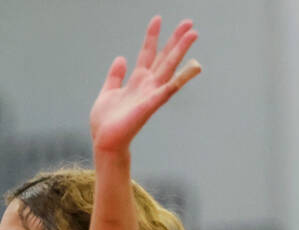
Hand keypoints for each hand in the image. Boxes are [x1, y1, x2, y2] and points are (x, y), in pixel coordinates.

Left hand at [90, 16, 200, 154]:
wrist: (104, 142)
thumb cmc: (106, 122)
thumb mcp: (107, 92)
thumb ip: (115, 76)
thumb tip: (121, 58)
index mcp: (137, 81)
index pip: (147, 53)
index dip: (152, 36)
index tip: (157, 19)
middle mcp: (147, 85)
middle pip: (164, 57)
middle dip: (176, 40)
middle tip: (189, 22)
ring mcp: (150, 94)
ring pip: (169, 68)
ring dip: (181, 51)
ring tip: (193, 34)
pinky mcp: (150, 106)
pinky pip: (167, 91)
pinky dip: (178, 80)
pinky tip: (191, 68)